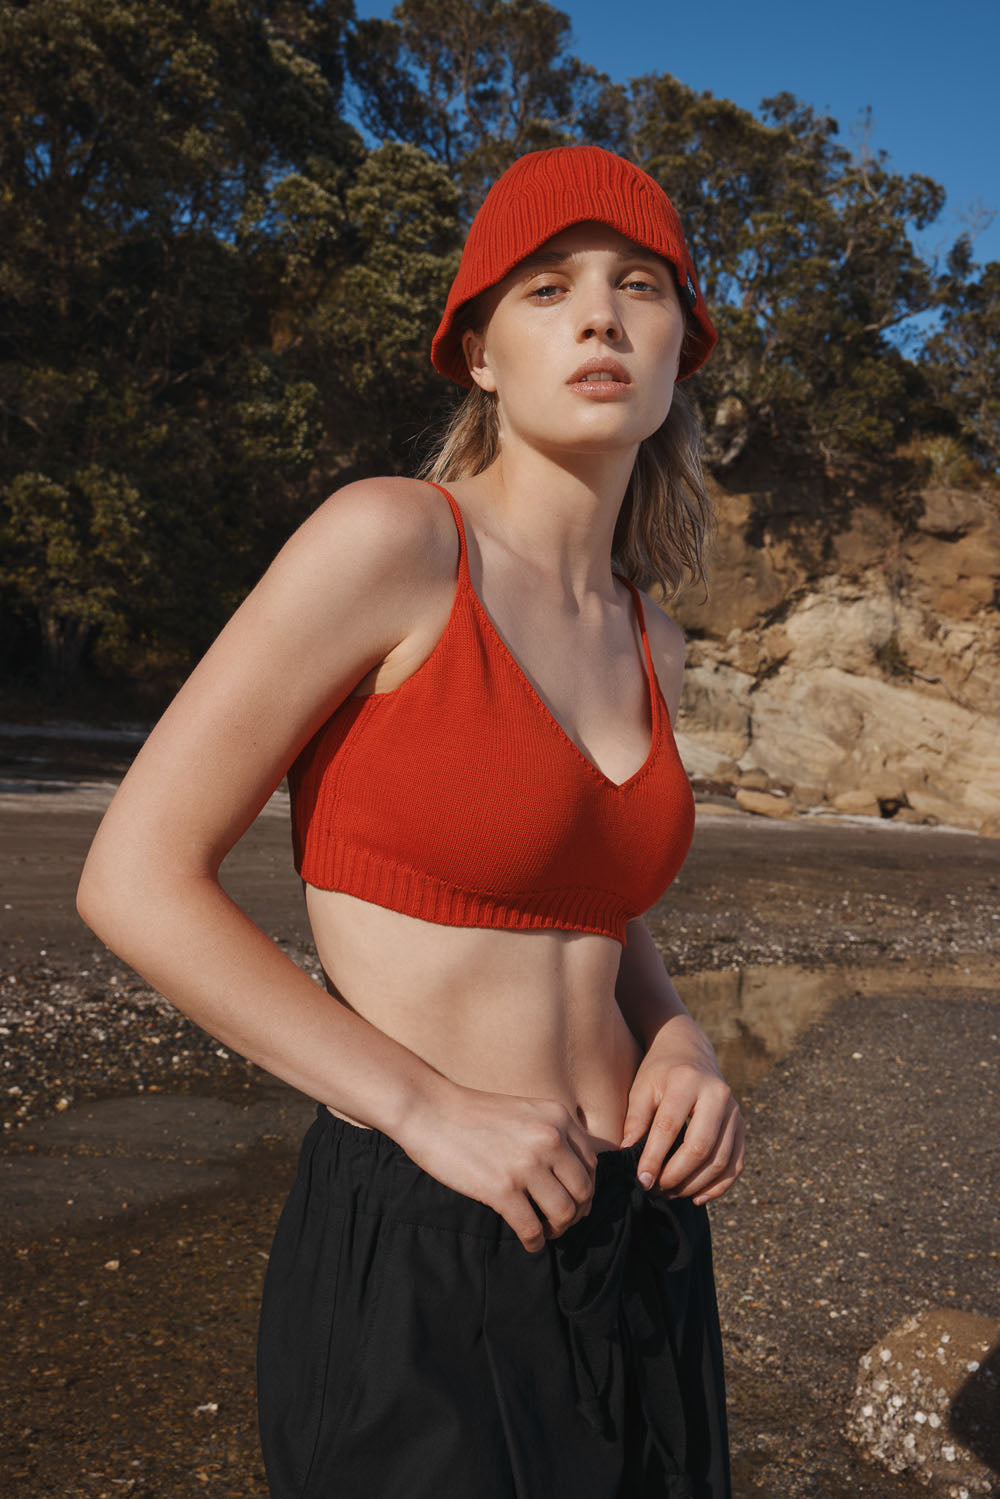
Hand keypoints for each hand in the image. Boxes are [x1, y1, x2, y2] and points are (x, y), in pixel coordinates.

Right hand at [398, 1082, 598, 1253]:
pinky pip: (533, 1228)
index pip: (592, 1163)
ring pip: (564, 1214)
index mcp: (558, 1118)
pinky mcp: (502, 1189)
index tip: (574, 1201)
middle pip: (583, 1191)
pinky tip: (529, 1242)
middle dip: (576, 1213)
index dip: (586, 1188)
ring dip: (557, 1229)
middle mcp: (550, 1139)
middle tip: (559, 1220)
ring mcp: (527, 1164)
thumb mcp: (526, 1111)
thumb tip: (573, 1176)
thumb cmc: (474, 1113)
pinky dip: (535, 1242)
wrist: (431, 1110)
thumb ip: (552, 1133)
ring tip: (545, 1231)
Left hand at [619, 1014, 744, 1205]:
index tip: (641, 1180)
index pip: (670, 1127)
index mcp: (688, 1081)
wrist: (689, 1051)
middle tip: (655, 1189)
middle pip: (700, 1147)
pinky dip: (719, 1187)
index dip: (654, 1157)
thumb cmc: (660, 1072)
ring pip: (720, 1161)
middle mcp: (718, 1095)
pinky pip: (736, 1164)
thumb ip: (635, 1120)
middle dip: (676, 1175)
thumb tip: (627, 1155)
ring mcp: (734, 1111)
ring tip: (669, 1193)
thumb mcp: (642, 1087)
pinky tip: (697, 1197)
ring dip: (694, 1185)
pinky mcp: (741, 1126)